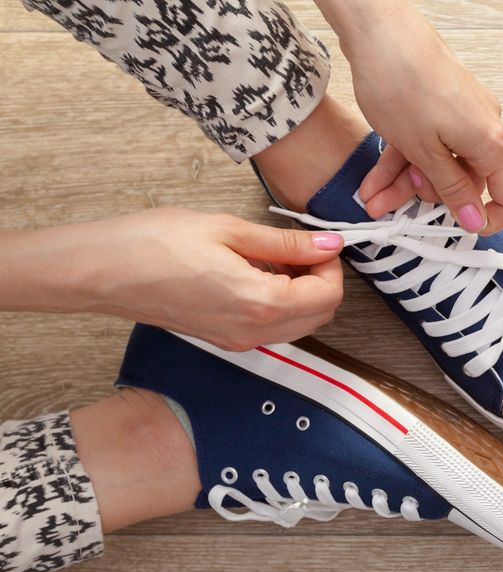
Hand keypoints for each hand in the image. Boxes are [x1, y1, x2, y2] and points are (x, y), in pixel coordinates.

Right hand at [80, 209, 344, 350]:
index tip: (318, 241)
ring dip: (304, 294)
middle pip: (321, 315)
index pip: (328, 295)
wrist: (102, 271)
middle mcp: (254, 332)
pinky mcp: (225, 339)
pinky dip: (281, 304)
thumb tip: (329, 244)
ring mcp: (239, 340)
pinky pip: (273, 328)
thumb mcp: (228, 230)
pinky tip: (257, 274)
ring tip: (276, 258)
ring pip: (300, 325)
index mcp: (261, 304)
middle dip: (323, 281)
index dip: (332, 265)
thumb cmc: (154, 243)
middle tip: (302, 248)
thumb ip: (286, 243)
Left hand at [332, 4, 502, 230]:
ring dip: (405, 184)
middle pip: (466, 182)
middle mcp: (483, 130)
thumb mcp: (424, 151)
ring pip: (439, 163)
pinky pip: (426, 142)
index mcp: (490, 145)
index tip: (459, 227)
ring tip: (372, 197)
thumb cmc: (402, 81)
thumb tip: (476, 220)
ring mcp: (461, 115)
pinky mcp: (440, 104)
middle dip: (427, 199)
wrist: (379, 28)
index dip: (490, 219)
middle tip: (393, 202)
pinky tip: (374, 178)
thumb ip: (453, 189)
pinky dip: (402, 160)